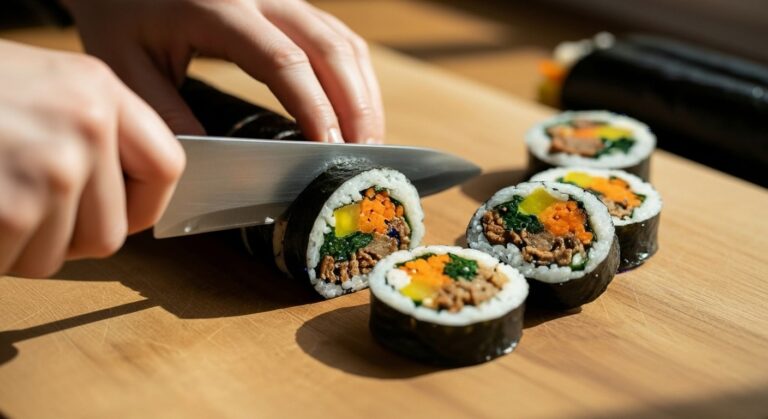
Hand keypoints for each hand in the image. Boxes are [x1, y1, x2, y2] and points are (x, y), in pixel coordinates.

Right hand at [0, 41, 184, 276]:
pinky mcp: (12, 209)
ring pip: (60, 256)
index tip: (122, 213)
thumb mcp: (43, 87)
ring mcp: (50, 169)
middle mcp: (86, 126)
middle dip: (67, 236)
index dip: (144, 204)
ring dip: (22, 245)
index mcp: (99, 89)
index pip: (168, 167)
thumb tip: (124, 196)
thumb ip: (91, 132)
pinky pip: (18, 264)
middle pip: (112, 231)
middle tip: (24, 208)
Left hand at [62, 0, 384, 143]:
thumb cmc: (123, 13)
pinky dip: (354, 77)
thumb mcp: (127, 66)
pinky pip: (337, 36)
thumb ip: (166, 112)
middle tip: (364, 155)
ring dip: (362, 92)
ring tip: (369, 140)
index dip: (312, 108)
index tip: (325, 150)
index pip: (284, 62)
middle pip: (329, 49)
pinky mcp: (290, 4)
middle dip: (354, 106)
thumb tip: (214, 162)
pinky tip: (357, 110)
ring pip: (342, 41)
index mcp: (221, 10)